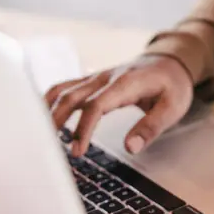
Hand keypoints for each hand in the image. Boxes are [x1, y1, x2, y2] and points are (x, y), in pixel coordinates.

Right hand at [45, 55, 193, 156]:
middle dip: (57, 122)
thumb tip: (130, 147)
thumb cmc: (173, 85)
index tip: (77, 152)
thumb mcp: (173, 107)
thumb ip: (152, 127)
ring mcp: (96, 77)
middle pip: (71, 96)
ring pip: (62, 89)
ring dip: (48, 111)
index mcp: (125, 83)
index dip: (83, 129)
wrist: (171, 61)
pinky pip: (65, 87)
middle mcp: (106, 77)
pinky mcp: (92, 80)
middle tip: (51, 151)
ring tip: (40, 137)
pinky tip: (42, 118)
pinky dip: (50, 101)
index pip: (96, 106)